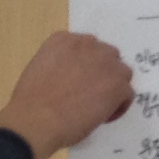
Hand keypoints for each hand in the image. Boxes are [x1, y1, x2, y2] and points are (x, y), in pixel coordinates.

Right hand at [0, 31, 133, 158]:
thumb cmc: (31, 101)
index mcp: (63, 40)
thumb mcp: (41, 69)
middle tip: (91, 93)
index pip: (86, 47)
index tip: (79, 81)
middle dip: (103, 73)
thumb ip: (61, 65)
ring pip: (121, 73)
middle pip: (107, 56)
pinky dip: (119, 106)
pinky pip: (127, 93)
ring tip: (98, 105)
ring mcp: (106, 63)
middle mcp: (87, 45)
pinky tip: (102, 117)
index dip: (86, 66)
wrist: (35, 118)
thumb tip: (73, 77)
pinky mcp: (117, 84)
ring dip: (113, 86)